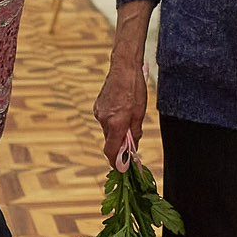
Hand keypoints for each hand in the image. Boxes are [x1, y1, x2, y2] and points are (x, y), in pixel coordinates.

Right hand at [95, 54, 148, 170]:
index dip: (116, 162)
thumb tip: (133, 147)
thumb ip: (134, 132)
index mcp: (116, 123)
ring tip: (129, 117)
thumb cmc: (135, 89)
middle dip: (120, 144)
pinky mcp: (97, 106)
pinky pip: (106, 120)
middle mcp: (104, 120)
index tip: (121, 169)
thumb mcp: (139, 113)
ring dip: (117, 131)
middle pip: (111, 141)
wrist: (123, 68)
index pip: (111, 151)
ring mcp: (99, 113)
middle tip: (132, 142)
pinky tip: (122, 109)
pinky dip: (113, 121)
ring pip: (108, 130)